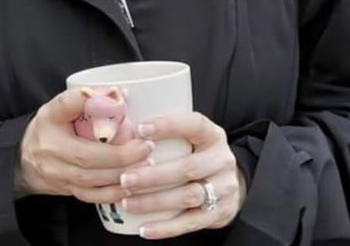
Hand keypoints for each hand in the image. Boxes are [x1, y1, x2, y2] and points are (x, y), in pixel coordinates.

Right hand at [16, 88, 155, 202]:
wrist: (25, 159)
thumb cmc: (49, 128)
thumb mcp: (60, 108)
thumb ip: (85, 100)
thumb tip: (119, 94)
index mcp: (50, 119)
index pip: (67, 104)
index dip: (94, 102)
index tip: (120, 99)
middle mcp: (51, 147)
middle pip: (86, 155)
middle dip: (120, 154)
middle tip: (145, 146)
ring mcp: (57, 172)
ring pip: (91, 179)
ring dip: (121, 174)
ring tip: (146, 164)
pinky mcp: (67, 190)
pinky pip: (92, 196)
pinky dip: (113, 193)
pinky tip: (130, 186)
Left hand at [117, 112, 246, 238]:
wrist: (228, 182)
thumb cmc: (195, 152)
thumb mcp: (189, 135)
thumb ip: (164, 131)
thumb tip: (121, 119)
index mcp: (212, 135)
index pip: (193, 124)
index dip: (167, 126)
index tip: (140, 130)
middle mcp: (222, 160)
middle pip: (188, 168)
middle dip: (153, 176)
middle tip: (124, 179)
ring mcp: (225, 189)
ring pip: (189, 197)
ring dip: (155, 202)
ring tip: (128, 203)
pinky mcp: (220, 214)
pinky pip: (191, 222)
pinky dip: (167, 227)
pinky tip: (145, 229)